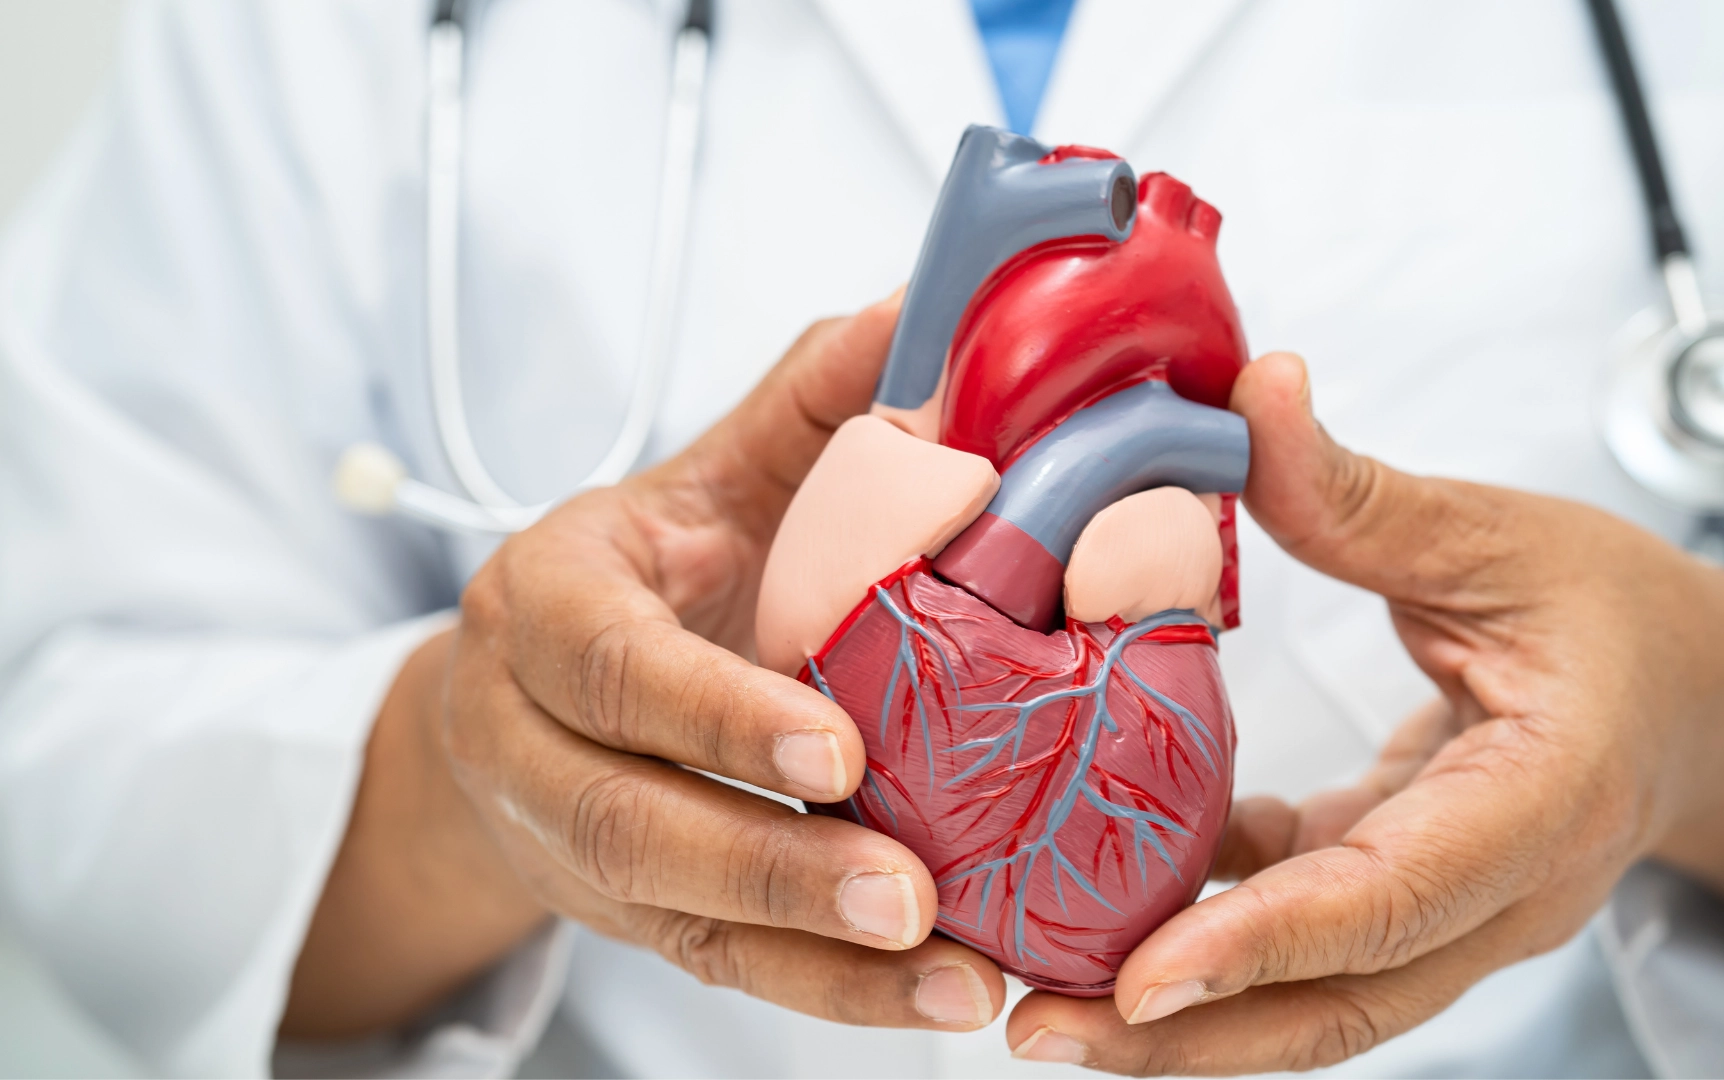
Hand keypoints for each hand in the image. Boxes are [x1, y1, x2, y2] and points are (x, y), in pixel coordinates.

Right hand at [285, 295, 1003, 1037]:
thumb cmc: (637, 573)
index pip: (610, 667)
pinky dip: (829, 995)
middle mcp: (533, 738)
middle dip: (768, 866)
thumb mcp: (703, 477)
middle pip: (629, 822)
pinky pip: (720, 971)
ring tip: (949, 981)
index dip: (714, 715)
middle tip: (908, 894)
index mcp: (545, 604)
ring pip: (675, 922)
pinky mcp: (632, 916)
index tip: (838, 752)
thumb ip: (807, 405)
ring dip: (814, 960)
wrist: (521, 695)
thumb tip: (929, 308)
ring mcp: (573, 844)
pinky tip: (935, 1002)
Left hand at [1005, 351, 1723, 1073]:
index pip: (1397, 897)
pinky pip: (1303, 940)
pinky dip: (1210, 938)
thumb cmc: (1621, 613)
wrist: (1702, 698)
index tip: (1141, 976)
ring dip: (1183, 1020)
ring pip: (1317, 1001)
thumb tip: (1250, 391)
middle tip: (1040, 1031)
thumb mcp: (1500, 535)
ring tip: (1047, 1011)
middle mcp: (1506, 892)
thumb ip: (1362, 493)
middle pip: (1342, 1001)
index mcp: (1545, 798)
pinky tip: (1107, 905)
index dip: (1265, 940)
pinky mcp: (1406, 899)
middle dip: (1188, 1038)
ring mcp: (1460, 916)